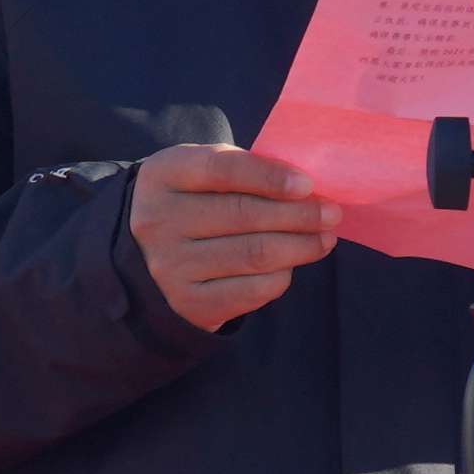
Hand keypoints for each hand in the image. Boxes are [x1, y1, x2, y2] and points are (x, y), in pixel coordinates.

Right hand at [128, 142, 336, 331]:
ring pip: (255, 254)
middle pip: (245, 215)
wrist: (142, 258)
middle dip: (299, 214)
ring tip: (325, 238)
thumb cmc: (189, 203)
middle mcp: (159, 221)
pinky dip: (281, 276)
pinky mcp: (188, 303)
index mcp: (163, 175)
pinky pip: (251, 290)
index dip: (269, 177)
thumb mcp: (199, 173)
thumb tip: (304, 186)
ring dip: (301, 246)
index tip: (307, 184)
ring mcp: (171, 266)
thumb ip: (242, 169)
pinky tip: (292, 264)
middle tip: (331, 213)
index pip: (222, 170)